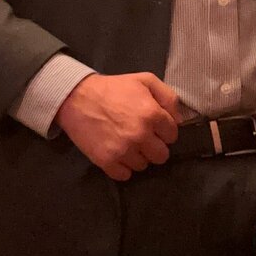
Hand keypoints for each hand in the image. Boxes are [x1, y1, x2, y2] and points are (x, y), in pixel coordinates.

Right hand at [54, 72, 181, 181]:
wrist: (76, 97)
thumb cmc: (113, 88)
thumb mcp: (144, 80)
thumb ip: (168, 97)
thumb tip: (179, 120)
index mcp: (152, 114)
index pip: (172, 135)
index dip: (164, 130)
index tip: (154, 127)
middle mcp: (140, 135)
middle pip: (161, 156)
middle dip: (154, 147)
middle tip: (142, 137)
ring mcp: (124, 150)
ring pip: (143, 166)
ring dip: (138, 157)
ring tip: (126, 143)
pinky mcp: (107, 161)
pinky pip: (125, 175)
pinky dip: (122, 167)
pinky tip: (117, 153)